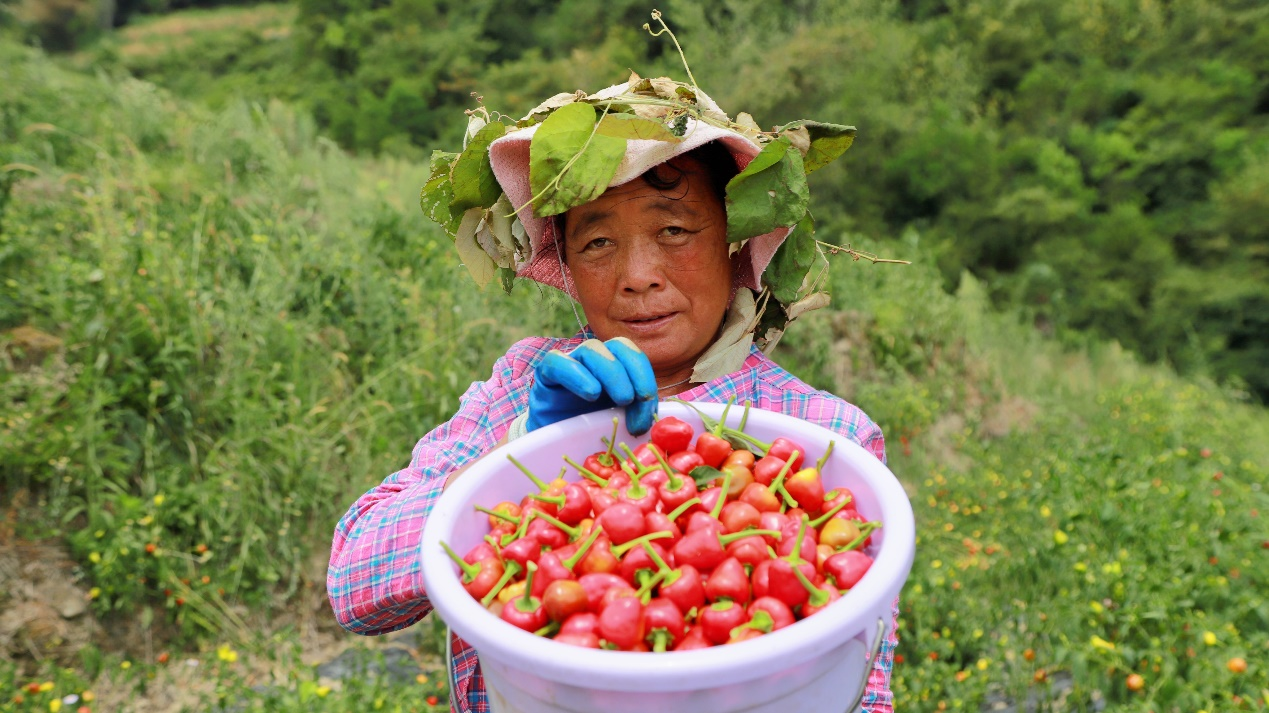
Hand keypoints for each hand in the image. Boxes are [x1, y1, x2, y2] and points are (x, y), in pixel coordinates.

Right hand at [527, 337, 657, 435]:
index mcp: (615, 368)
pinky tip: (591, 393)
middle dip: (633, 374)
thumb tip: (661, 420)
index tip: (648, 404)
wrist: (552, 444)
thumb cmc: (588, 431)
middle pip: (618, 347)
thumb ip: (638, 415)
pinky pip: (558, 362)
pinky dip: (577, 375)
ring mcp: (569, 363)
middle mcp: (594, 361)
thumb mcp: (619, 422)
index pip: (634, 356)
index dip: (645, 376)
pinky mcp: (546, 375)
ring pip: (592, 349)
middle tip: (634, 401)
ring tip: (619, 400)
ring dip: (611, 373)